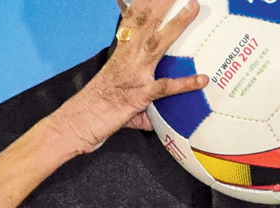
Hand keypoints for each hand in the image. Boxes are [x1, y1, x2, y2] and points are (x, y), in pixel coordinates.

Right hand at [60, 0, 207, 152]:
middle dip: (161, 3)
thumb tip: (150, 119)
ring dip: (176, 24)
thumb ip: (139, 105)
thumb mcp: (117, 96)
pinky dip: (185, 83)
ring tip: (192, 7)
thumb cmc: (93, 111)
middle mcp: (127, 59)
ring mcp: (134, 76)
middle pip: (146, 22)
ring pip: (157, 43)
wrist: (77, 123)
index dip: (142, 3)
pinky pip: (165, 87)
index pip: (132, 21)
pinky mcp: (138, 96)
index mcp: (121, 55)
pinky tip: (202, 79)